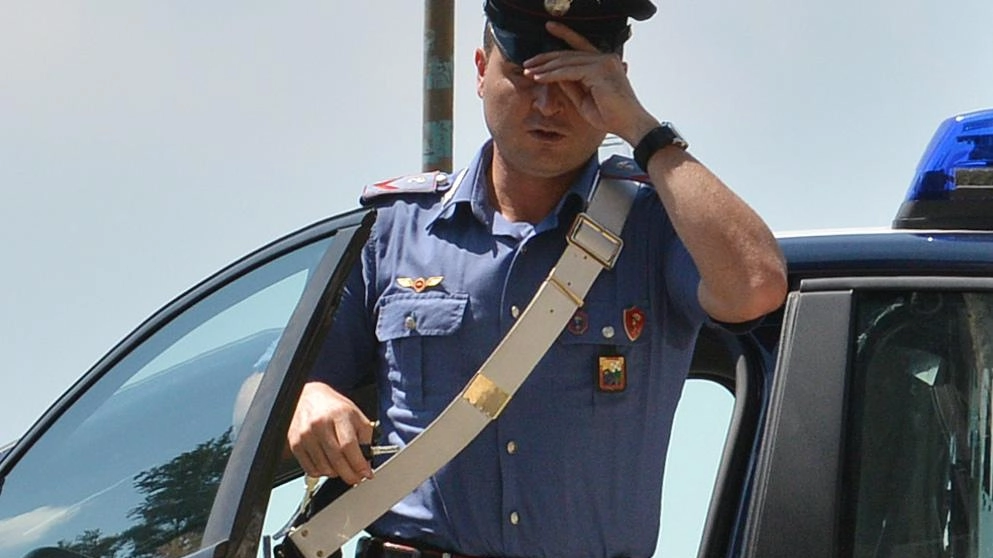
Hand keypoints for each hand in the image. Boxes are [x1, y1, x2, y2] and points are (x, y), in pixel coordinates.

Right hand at [288, 381, 374, 483]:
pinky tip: (328, 466)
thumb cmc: (333, 407)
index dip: (358, 464)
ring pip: (323, 467)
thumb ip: (365, 436)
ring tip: (343, 469)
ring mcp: (305, 435)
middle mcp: (319, 424)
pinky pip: (310, 468)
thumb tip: (367, 461)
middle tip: (356, 478)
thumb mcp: (355, 414)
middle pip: (336, 459)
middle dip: (349, 474)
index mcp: (338, 415)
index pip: (349, 446)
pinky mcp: (295, 444)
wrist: (308, 396)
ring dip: (336, 474)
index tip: (366, 473)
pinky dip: (321, 472)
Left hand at [523, 22, 658, 144]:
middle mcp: (605, 59)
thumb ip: (571, 85)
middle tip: (528, 63)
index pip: (580, 44)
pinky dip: (552, 75)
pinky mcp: (599, 71)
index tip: (549, 29)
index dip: (564, 34)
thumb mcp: (584, 98)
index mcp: (604, 62)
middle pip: (570, 53)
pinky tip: (539, 78)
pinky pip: (569, 71)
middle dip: (546, 58)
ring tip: (529, 72)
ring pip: (567, 61)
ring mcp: (603, 63)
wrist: (629, 125)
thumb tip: (554, 76)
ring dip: (545, 68)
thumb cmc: (611, 116)